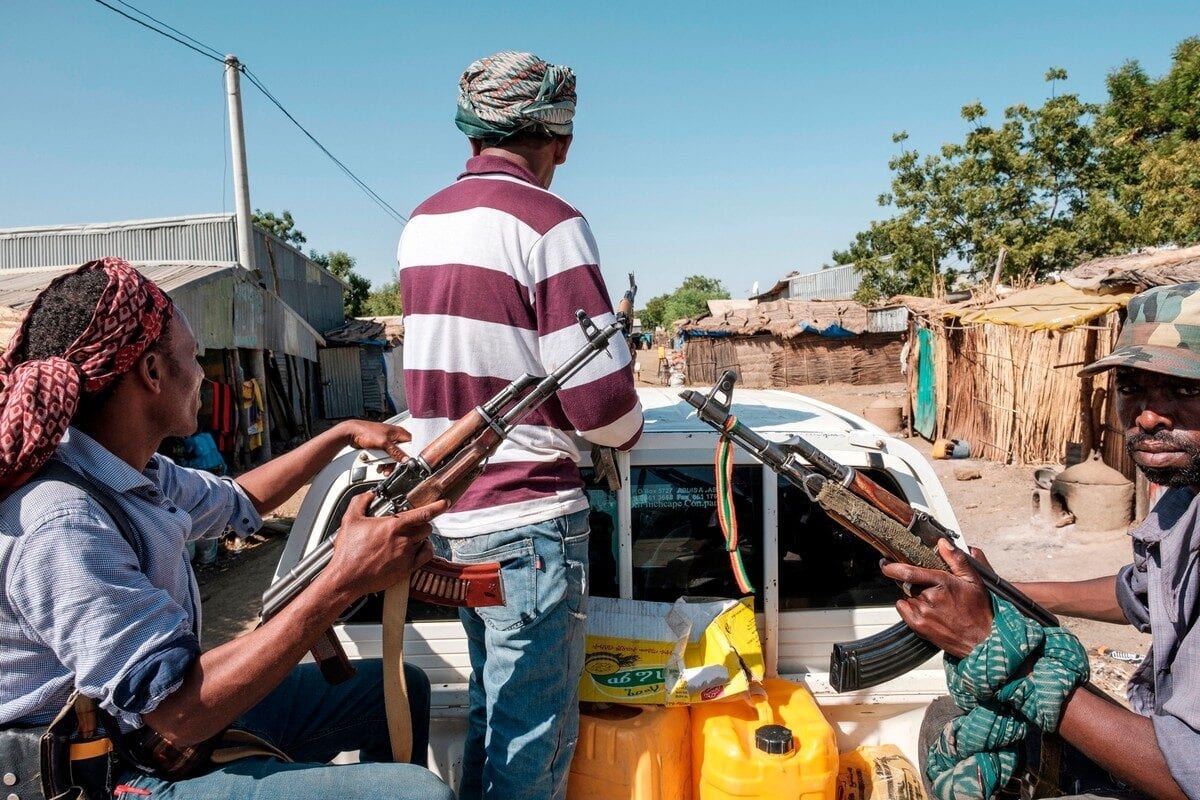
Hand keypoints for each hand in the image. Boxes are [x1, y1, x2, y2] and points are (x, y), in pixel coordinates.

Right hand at [326, 493, 446, 598]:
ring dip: (420, 536)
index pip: (423, 513)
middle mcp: (403, 541)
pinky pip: (425, 556)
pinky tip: (416, 548)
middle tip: (412, 524)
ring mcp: (406, 556)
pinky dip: (424, 550)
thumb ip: (360, 502)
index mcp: (392, 526)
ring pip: (425, 540)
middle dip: (422, 523)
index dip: (437, 506)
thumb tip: (369, 495)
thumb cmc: (348, 553)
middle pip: (426, 527)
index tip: (444, 503)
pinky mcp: (407, 569)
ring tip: (408, 537)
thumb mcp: (350, 520)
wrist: (346, 578)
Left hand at [341, 420, 410, 461]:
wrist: (351, 433)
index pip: (412, 443)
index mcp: (398, 432)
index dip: (412, 453)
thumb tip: (406, 459)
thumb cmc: (366, 431)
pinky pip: (385, 458)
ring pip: (393, 457)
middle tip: (392, 467)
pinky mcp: (381, 448)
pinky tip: (379, 466)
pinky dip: (382, 463)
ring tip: (383, 469)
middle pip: (402, 453)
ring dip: (388, 464)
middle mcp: (394, 437)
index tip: (409, 461)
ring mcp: (387, 443)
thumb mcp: (384, 443)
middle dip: (396, 462)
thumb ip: (396, 452)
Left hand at [880, 539, 993, 657]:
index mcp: (942, 583)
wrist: (981, 640)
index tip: (885, 563)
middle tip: (926, 586)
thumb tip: (943, 543)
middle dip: (911, 580)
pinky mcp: (918, 625)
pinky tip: (926, 609)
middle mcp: (929, 598)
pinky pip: (903, 609)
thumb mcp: (974, 580)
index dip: (893, 566)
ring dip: (913, 594)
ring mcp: (922, 613)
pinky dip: (909, 606)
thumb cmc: (978, 611)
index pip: (909, 572)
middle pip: (907, 582)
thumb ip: (957, 559)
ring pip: (906, 595)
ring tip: (933, 601)